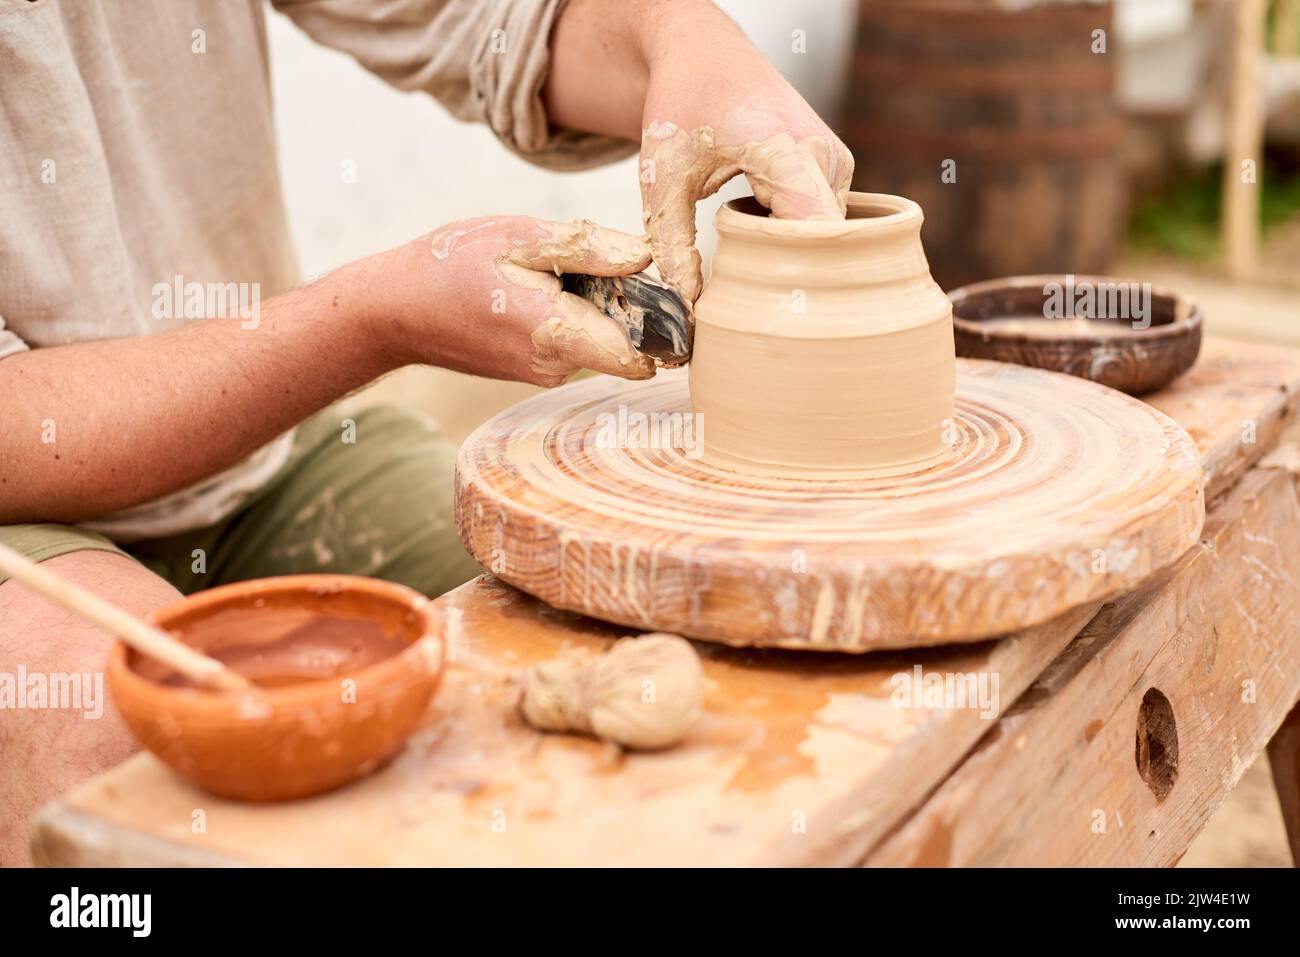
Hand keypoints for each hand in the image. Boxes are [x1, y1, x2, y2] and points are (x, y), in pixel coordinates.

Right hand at [374, 216, 655, 386]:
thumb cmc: (452, 266)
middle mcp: (558, 366)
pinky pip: (571, 340)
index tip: (663, 290)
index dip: (664, 326)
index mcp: (561, 336)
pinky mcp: (532, 369)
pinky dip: (567, 312)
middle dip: (624, 303)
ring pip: (597, 338)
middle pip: (625, 341)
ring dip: (591, 304)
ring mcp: (544, 373)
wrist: (394, 310)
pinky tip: (531, 288)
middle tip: (593, 261)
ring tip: (548, 271)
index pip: (644, 357)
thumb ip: (589, 248)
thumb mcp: (521, 237)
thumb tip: (645, 259)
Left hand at [638, 14, 853, 304]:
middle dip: (794, 279)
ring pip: (829, 240)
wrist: (702, 54)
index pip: (814, 237)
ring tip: (749, 264)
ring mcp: (836, 164)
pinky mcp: (835, 171)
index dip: (797, 280)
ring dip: (794, 259)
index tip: (766, 310)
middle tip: (754, 306)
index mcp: (786, 151)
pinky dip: (797, 240)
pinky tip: (761, 238)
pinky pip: (826, 224)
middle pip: (825, 247)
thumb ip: (672, 248)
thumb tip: (686, 312)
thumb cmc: (681, 107)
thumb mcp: (661, 181)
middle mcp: (823, 156)